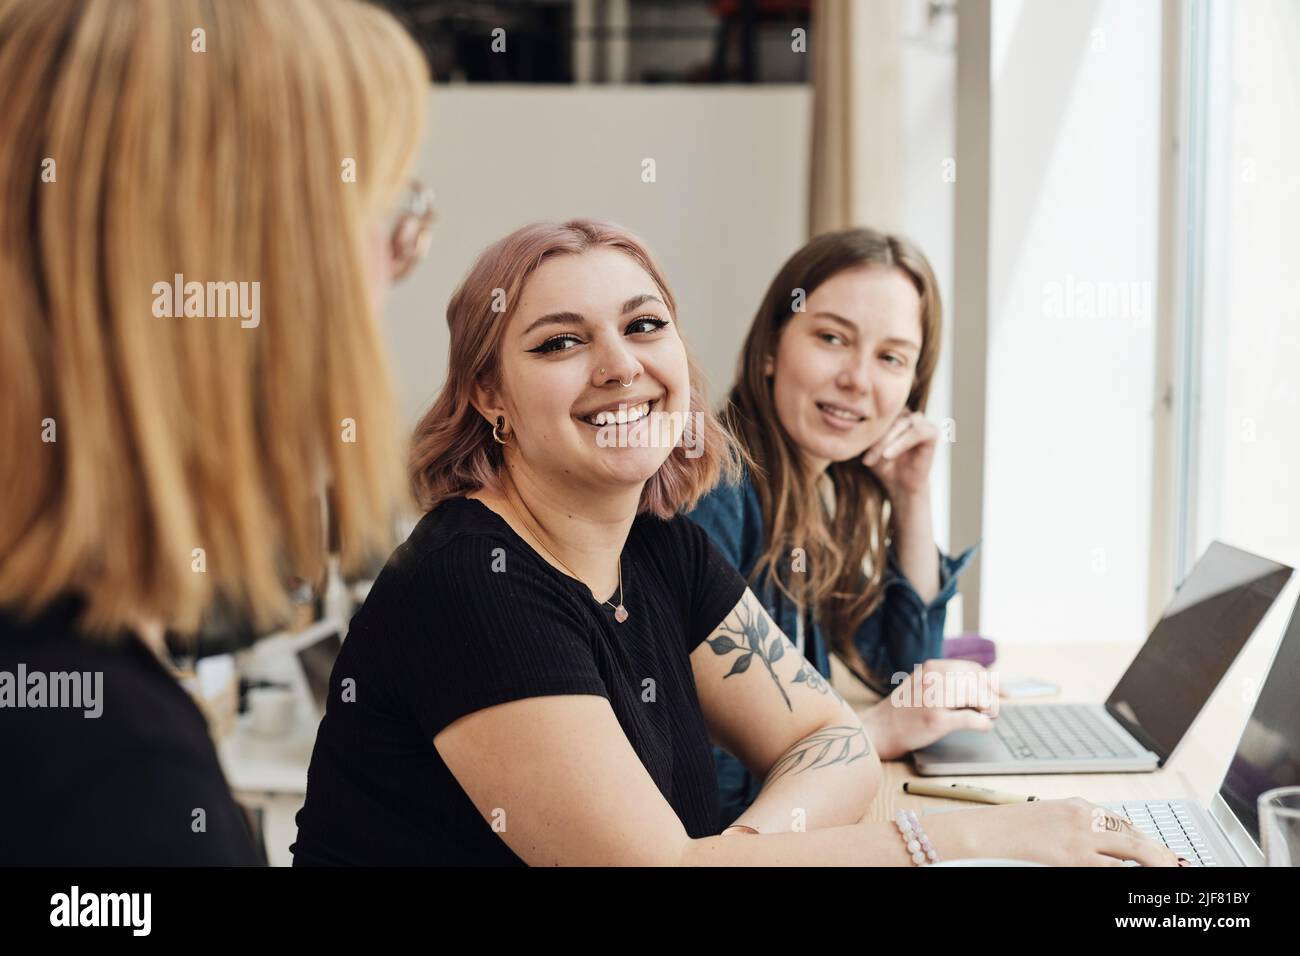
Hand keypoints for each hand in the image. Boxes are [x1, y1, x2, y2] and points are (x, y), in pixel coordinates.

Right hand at [859, 659, 997, 759]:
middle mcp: (933, 679)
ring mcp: (934, 699)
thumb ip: (943, 680)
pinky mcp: (936, 719)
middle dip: (990, 696)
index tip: (1001, 691)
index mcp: (931, 668)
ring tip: (987, 716)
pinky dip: (982, 724)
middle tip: (992, 709)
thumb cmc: (900, 711)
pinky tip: (983, 727)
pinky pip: (971, 719)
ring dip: (988, 708)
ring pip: (977, 697)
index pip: (970, 668)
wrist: (877, 730)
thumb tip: (978, 686)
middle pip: (976, 682)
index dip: (990, 680)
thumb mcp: (920, 684)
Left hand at [862, 409, 938, 499]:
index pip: (877, 413)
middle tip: (866, 460)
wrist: (900, 486)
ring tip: (879, 459)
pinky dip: (901, 443)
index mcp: (893, 414)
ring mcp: (921, 421)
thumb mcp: (869, 447)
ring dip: (887, 441)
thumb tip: (846, 420)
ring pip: (900, 423)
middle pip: (889, 419)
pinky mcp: (932, 431)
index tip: (856, 451)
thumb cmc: (883, 465)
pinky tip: (889, 455)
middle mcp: (907, 414)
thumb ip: (864, 432)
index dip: (866, 431)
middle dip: (876, 440)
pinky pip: (916, 432)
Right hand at [922, 797, 1184, 866]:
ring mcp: (1081, 837)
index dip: (1146, 841)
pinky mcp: (1073, 856)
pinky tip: (1144, 877)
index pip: (1124, 823)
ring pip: (1135, 850)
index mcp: (1079, 806)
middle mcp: (1085, 816)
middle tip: (1179, 865)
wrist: (983, 833)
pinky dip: (1132, 872)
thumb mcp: (1046, 820)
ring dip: (1158, 861)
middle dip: (1161, 853)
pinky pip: (1113, 867)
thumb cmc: (1008, 830)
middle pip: (1136, 835)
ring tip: (1174, 871)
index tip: (1160, 854)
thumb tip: (1099, 846)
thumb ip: (1074, 828)